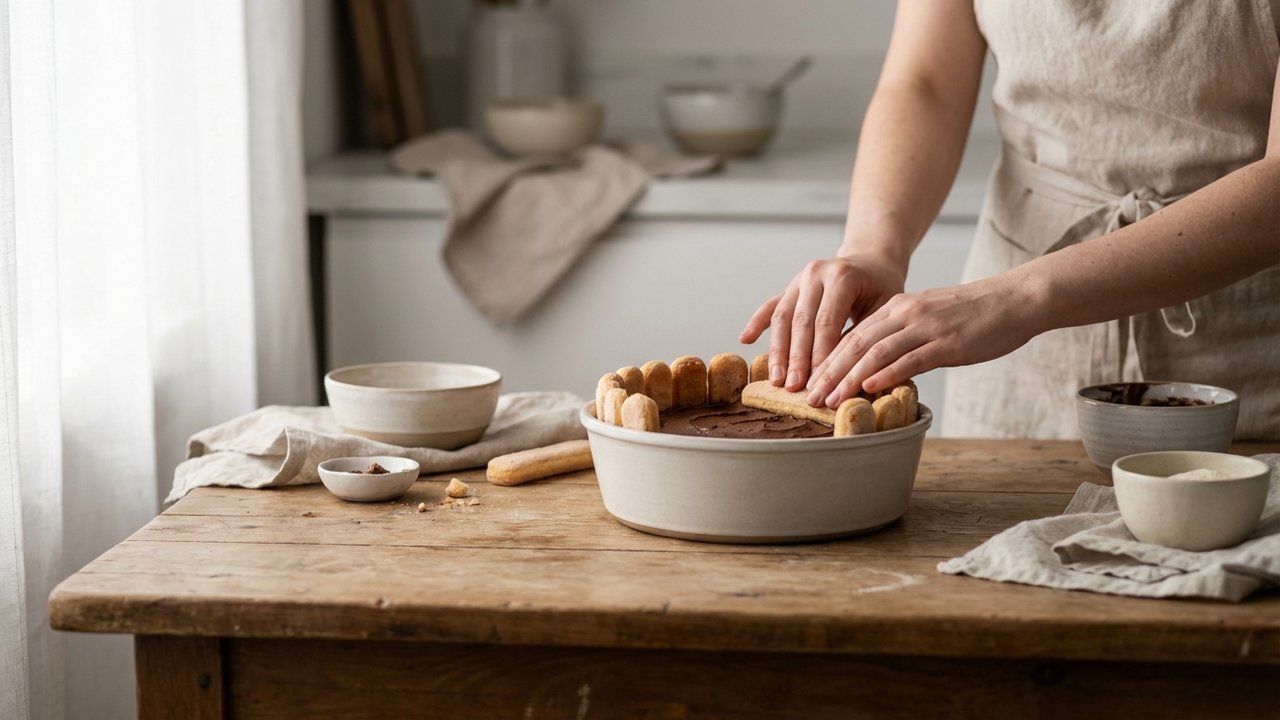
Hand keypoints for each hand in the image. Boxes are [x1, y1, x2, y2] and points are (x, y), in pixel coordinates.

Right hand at [739, 251, 906, 392]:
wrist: (871, 261)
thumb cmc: (881, 289)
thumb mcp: (885, 308)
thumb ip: (864, 334)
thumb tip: (848, 374)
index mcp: (842, 276)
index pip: (827, 321)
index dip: (820, 354)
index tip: (818, 381)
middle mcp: (815, 273)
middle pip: (801, 321)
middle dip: (796, 358)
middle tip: (793, 387)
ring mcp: (799, 279)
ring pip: (783, 317)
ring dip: (777, 350)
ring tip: (776, 379)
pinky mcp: (789, 287)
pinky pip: (770, 306)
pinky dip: (756, 322)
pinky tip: (745, 340)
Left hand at [804, 276, 1041, 407]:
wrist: (1015, 300)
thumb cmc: (973, 315)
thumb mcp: (929, 319)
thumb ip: (902, 338)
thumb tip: (876, 367)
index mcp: (898, 307)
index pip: (852, 335)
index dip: (827, 360)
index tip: (810, 383)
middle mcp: (906, 313)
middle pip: (856, 344)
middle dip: (829, 373)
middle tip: (810, 398)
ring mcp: (926, 327)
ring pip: (876, 352)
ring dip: (849, 378)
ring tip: (831, 400)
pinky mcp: (947, 342)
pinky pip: (910, 358)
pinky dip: (886, 373)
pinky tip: (869, 388)